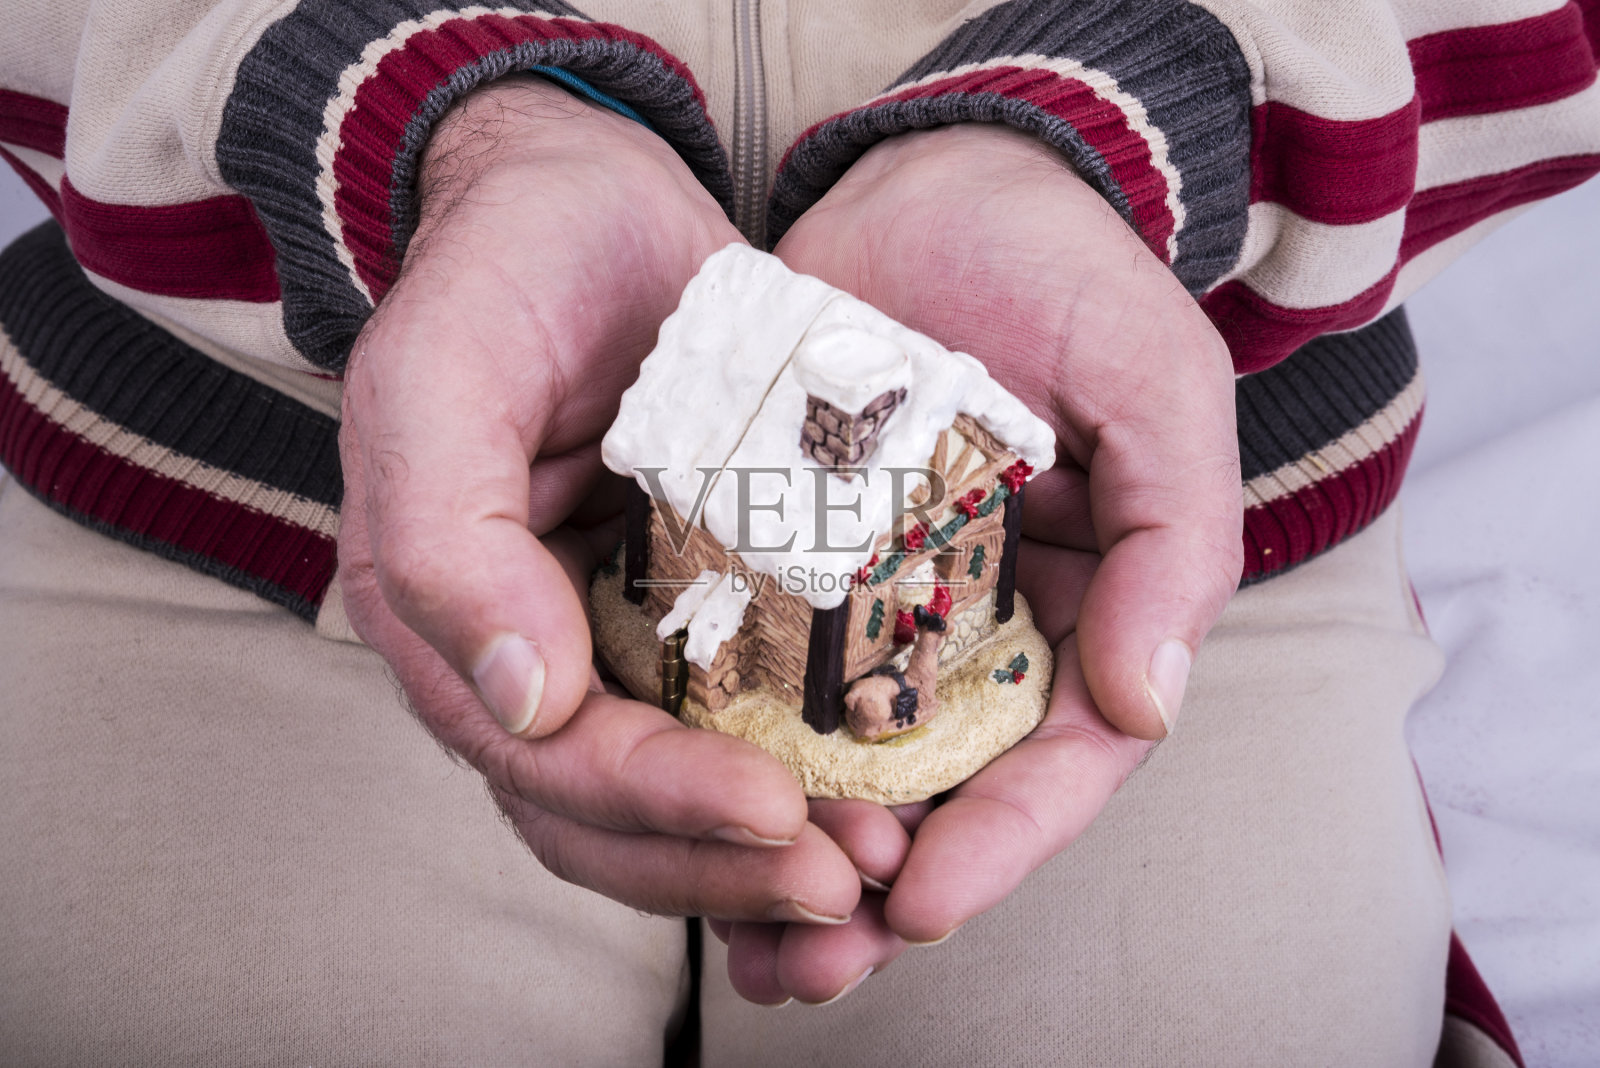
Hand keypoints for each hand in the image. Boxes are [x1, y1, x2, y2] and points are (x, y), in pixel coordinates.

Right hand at [337, 80, 859, 924]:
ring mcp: (611, 632)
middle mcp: (527, 649)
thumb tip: (527, 698)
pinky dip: (805, 768)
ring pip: (679, 792)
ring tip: (878, 864)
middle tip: (850, 879)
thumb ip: (449, 538)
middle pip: (613, 816)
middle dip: (726, 863)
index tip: (775, 809)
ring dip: (770, 849)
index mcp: (449, 617)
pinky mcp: (692, 600)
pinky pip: (743, 714)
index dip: (657, 805)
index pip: (545, 761)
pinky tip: (883, 788)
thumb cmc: (508, 263)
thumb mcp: (443, 370)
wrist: (587, 190)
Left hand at [713, 124, 1241, 1001]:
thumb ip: (1176, 541)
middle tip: (804, 960)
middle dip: (876, 889)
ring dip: (788, 858)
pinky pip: (755, 677)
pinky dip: (724, 752)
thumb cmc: (1066, 276)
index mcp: (1084, 612)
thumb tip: (1145, 709)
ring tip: (738, 943)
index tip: (923, 904)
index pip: (1058, 762)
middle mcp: (978, 632)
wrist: (939, 184)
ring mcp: (878, 606)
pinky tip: (672, 810)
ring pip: (841, 764)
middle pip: (941, 795)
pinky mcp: (788, 566)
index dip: (1001, 844)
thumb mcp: (1156, 386)